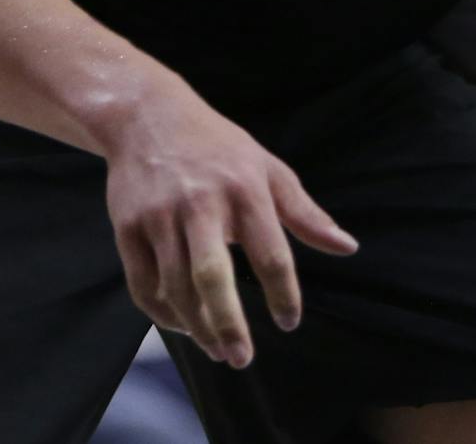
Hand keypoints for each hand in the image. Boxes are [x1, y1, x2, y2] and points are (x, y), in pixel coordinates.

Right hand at [103, 82, 357, 367]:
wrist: (149, 117)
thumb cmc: (219, 149)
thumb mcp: (268, 169)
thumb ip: (306, 214)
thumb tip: (348, 248)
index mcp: (245, 190)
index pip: (271, 253)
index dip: (283, 294)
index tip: (288, 322)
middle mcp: (201, 204)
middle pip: (213, 276)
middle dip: (228, 323)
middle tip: (242, 358)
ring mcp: (160, 216)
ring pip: (175, 287)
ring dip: (197, 327)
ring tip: (218, 350)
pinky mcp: (128, 227)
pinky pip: (143, 285)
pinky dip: (162, 314)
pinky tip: (183, 327)